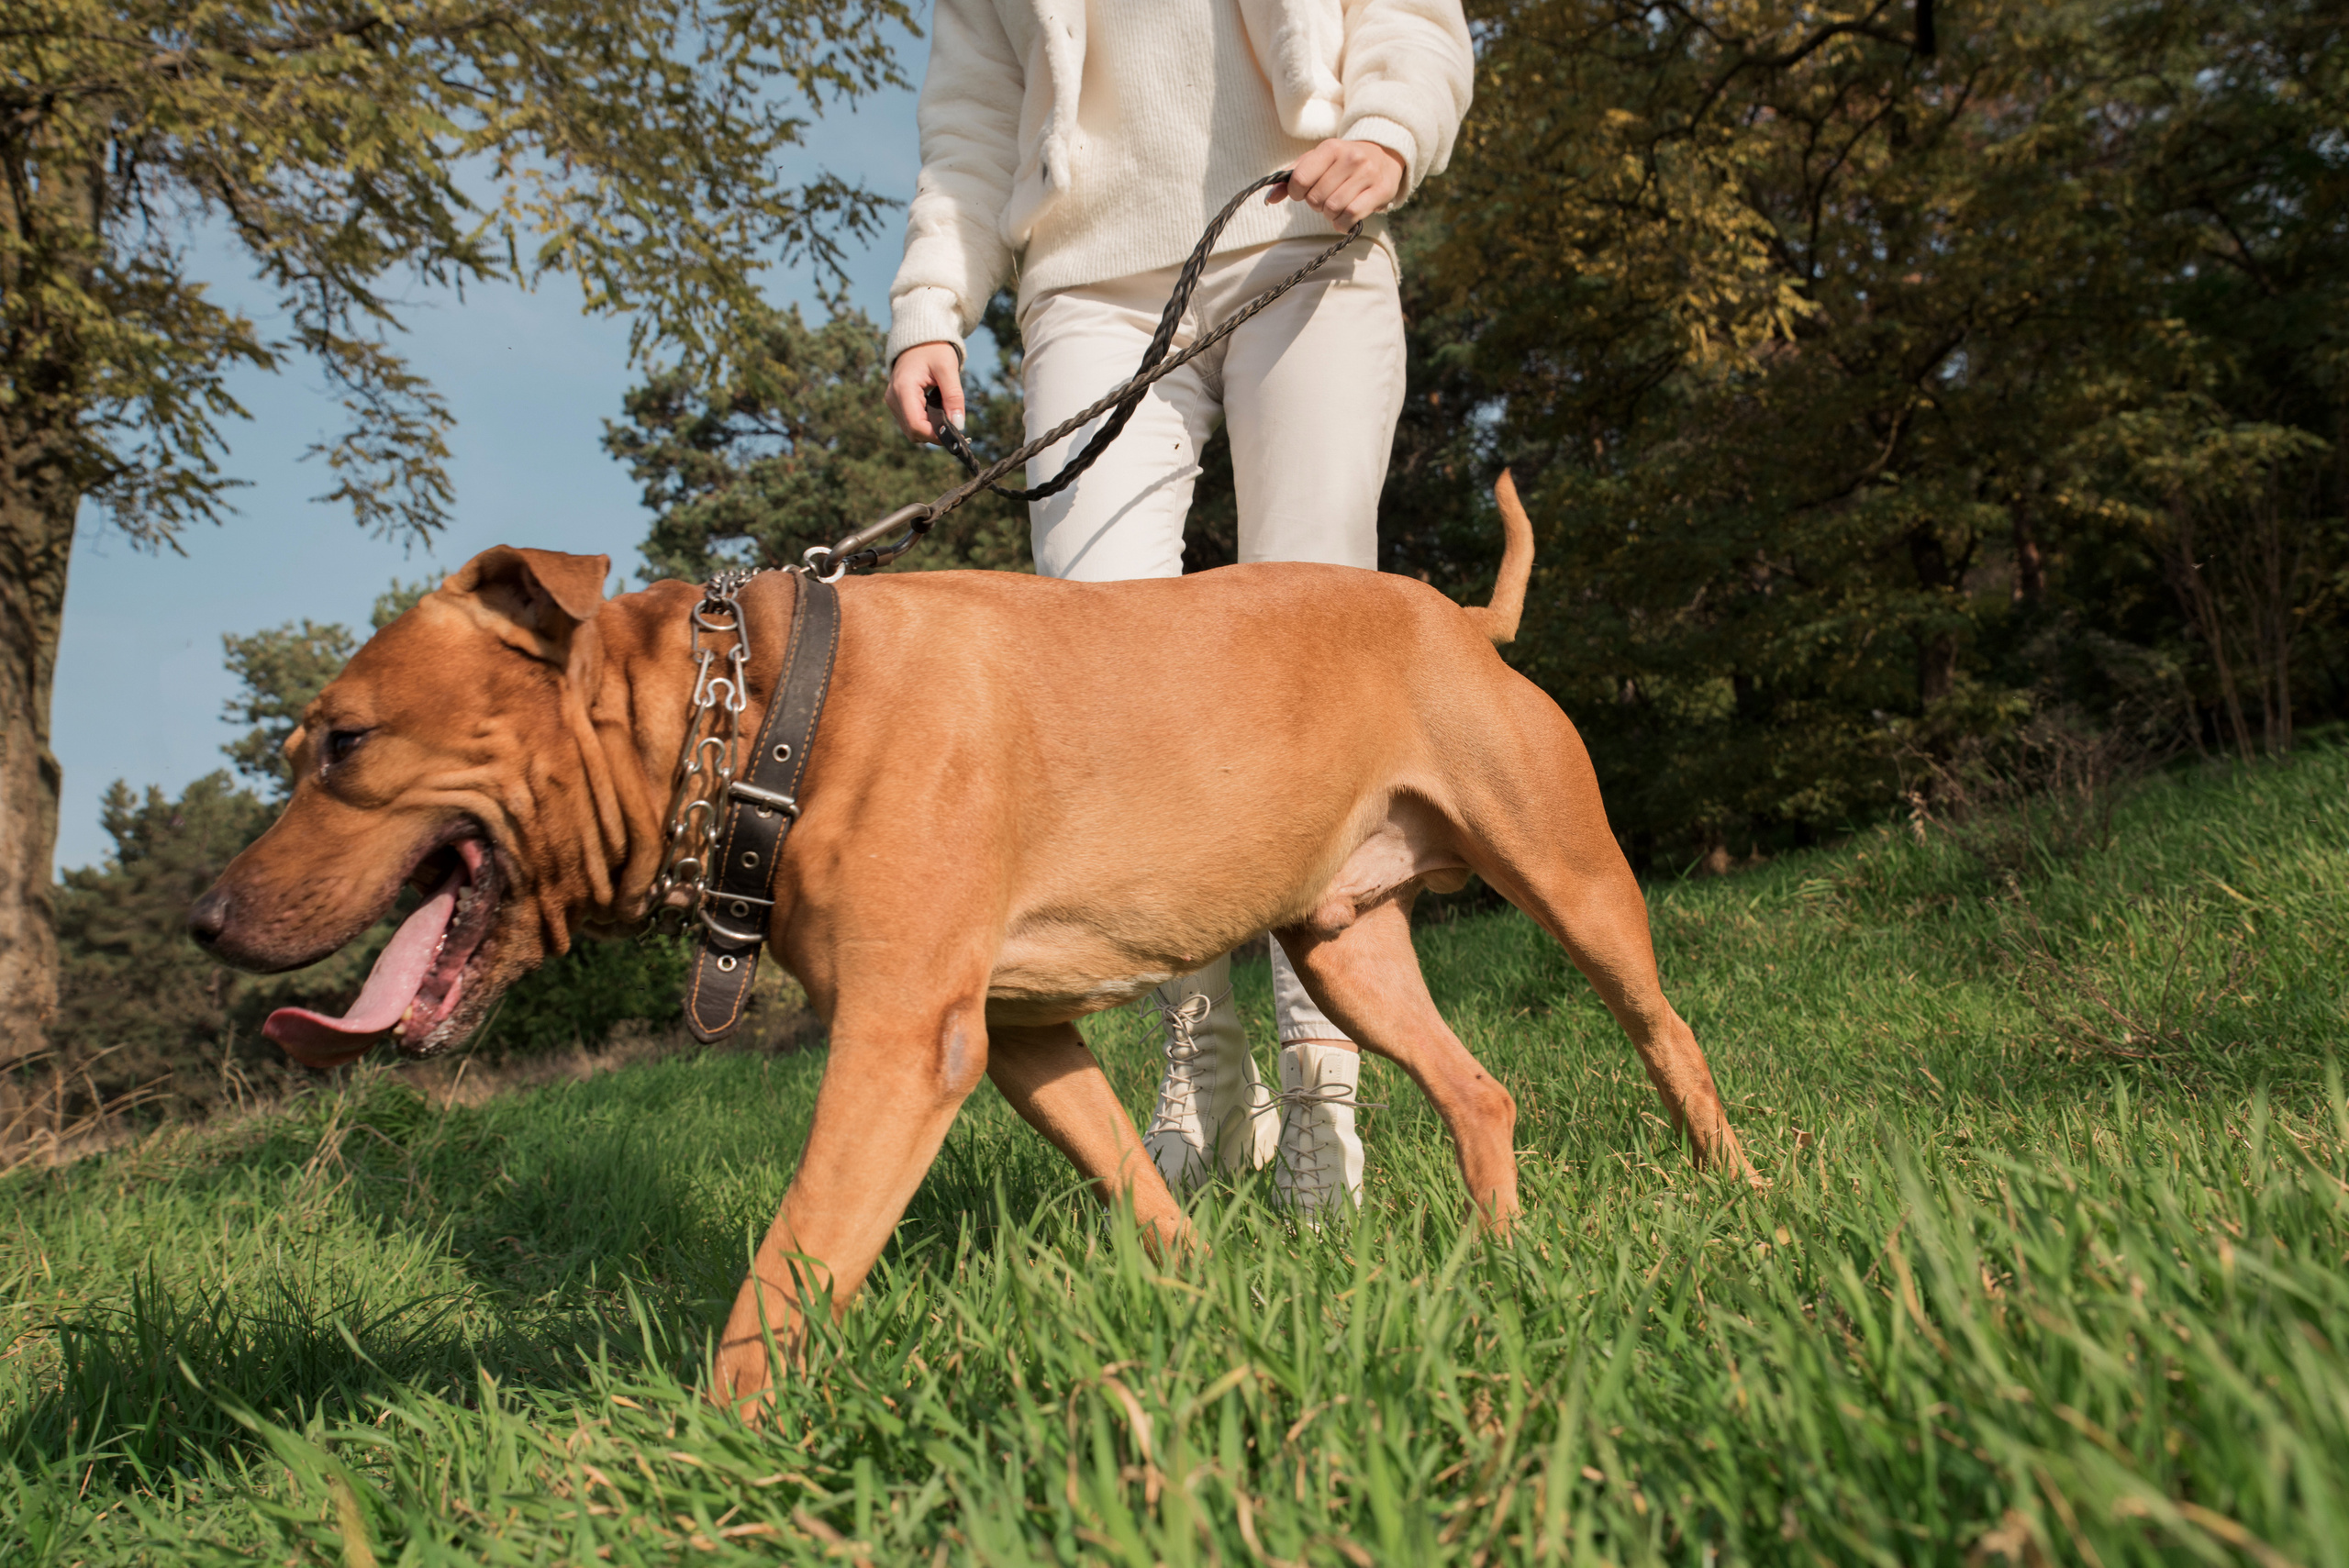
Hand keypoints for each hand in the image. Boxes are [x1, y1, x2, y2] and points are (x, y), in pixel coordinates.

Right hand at [887, 341, 965, 442]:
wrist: (919, 339)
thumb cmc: (934, 349)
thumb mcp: (948, 368)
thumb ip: (954, 397)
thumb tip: (959, 425)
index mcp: (903, 388)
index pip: (916, 425)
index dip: (936, 434)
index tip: (956, 434)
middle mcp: (893, 398)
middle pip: (913, 431)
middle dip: (935, 433)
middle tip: (955, 422)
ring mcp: (893, 402)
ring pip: (912, 430)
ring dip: (931, 428)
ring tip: (946, 411)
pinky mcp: (897, 403)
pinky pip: (911, 422)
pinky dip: (926, 422)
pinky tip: (937, 409)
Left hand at [1269, 139, 1406, 230]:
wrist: (1385, 156)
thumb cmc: (1344, 162)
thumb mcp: (1318, 161)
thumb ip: (1292, 177)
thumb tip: (1269, 198)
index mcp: (1331, 147)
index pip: (1300, 179)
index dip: (1296, 193)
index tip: (1303, 193)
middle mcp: (1350, 158)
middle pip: (1316, 198)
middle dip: (1316, 204)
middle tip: (1325, 199)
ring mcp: (1367, 174)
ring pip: (1333, 209)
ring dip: (1330, 215)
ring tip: (1335, 207)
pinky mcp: (1381, 191)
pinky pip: (1351, 216)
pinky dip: (1343, 224)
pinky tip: (1345, 218)